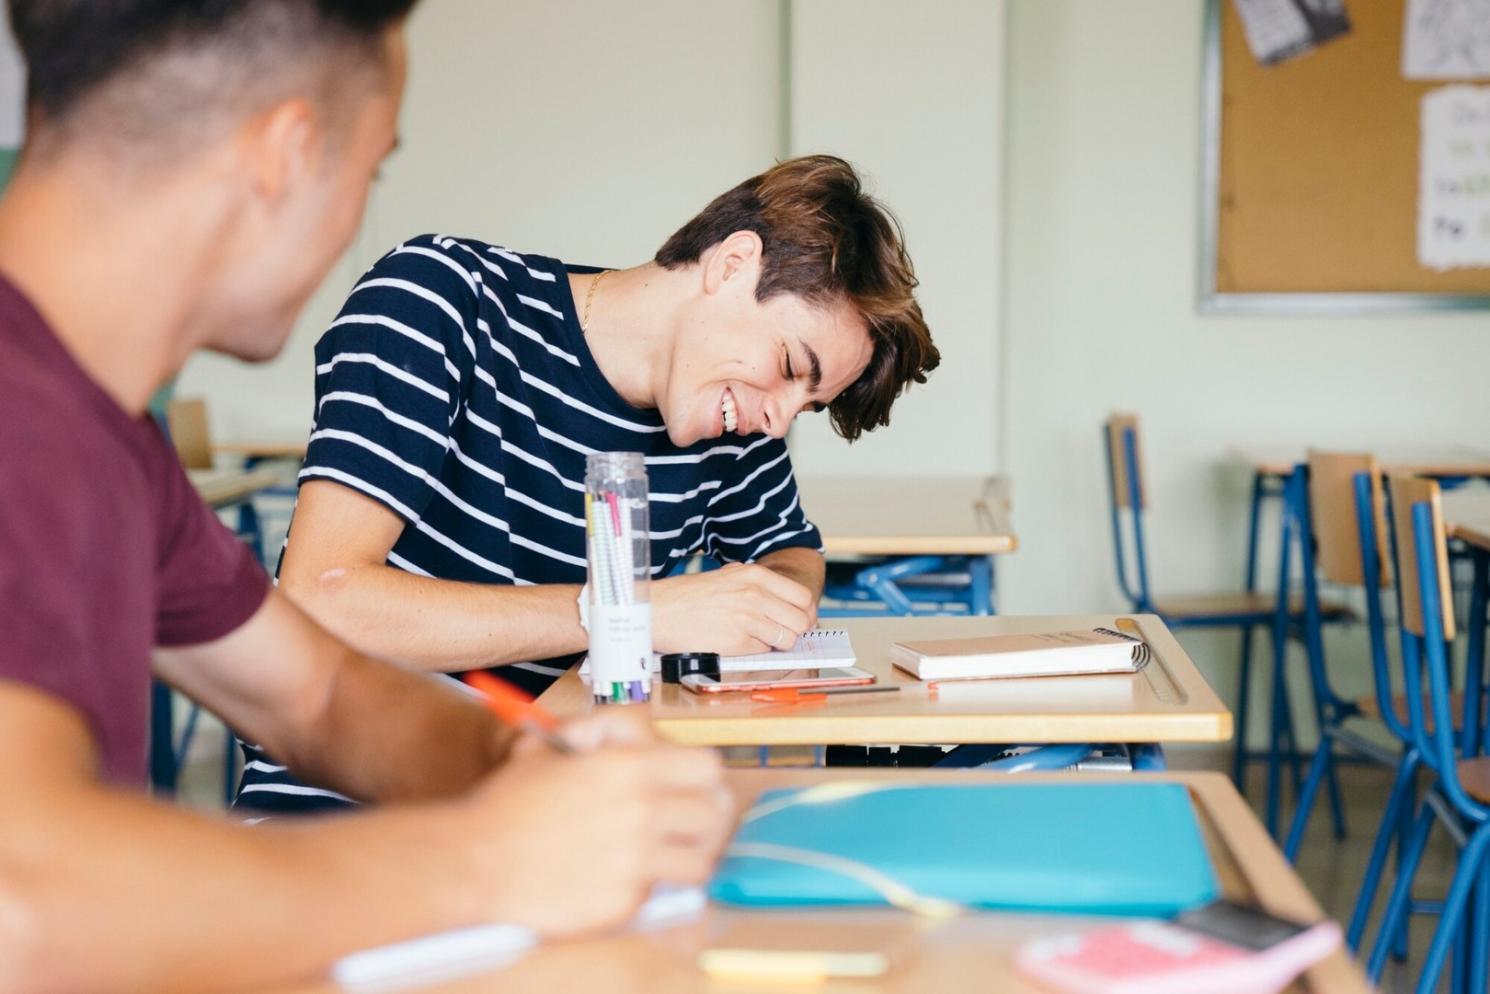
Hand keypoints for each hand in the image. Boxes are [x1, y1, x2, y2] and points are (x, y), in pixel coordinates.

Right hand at [463, 709, 732, 937]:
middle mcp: (641, 810)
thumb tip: (629, 735)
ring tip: (671, 855)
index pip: (706, 766)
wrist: (474, 862)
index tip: (690, 787)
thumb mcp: (549, 747)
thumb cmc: (505, 805)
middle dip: (705, 817)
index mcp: (627, 767)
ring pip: (701, 858)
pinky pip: (664, 893)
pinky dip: (656, 888)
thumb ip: (597, 733)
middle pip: (713, 812)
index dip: (700, 776)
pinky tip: (634, 879)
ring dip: (690, 855)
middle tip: (689, 824)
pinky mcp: (625, 900)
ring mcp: (636, 859)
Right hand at [652, 563, 815, 655]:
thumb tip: (786, 601)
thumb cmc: (689, 595)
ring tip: (757, 638)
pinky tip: (738, 642)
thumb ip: (758, 585)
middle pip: (801, 621)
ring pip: (787, 639)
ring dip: (777, 643)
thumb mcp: (728, 576)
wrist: (658, 611)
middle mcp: (755, 595)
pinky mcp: (737, 642)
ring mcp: (747, 619)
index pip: (803, 597)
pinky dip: (756, 650)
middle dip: (795, 630)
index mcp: (755, 575)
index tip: (798, 619)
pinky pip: (764, 651)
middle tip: (783, 633)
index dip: (805, 612)